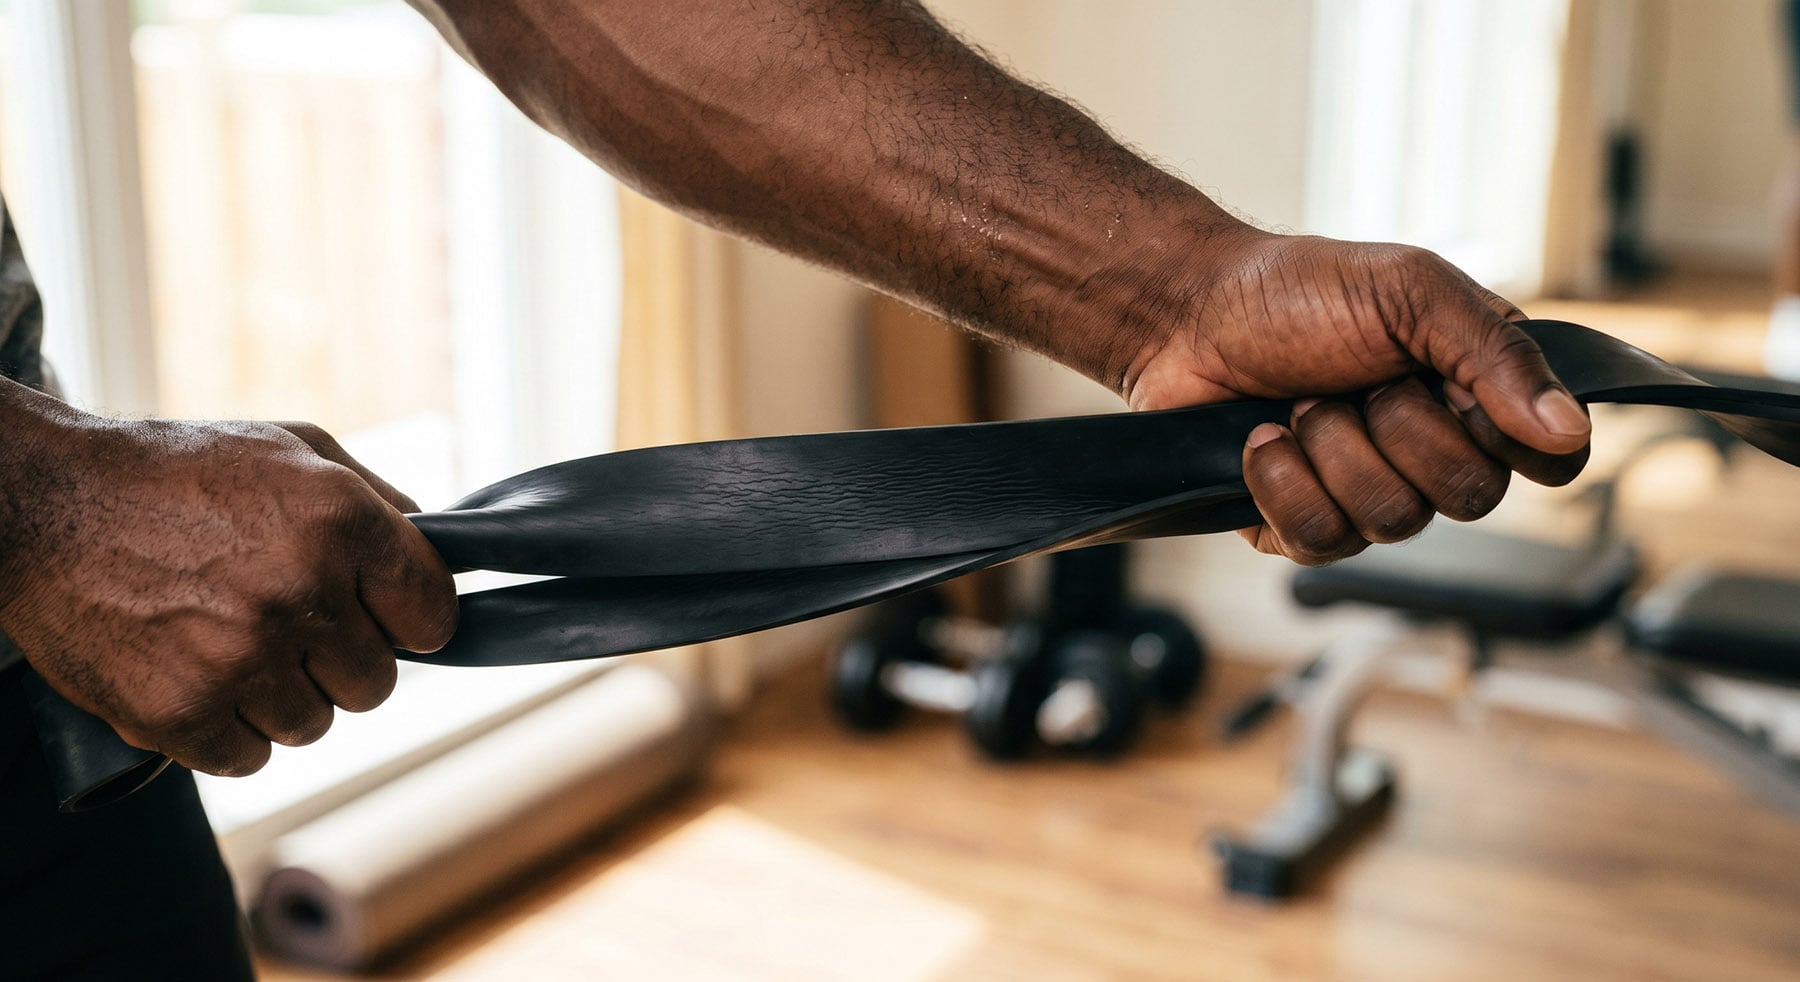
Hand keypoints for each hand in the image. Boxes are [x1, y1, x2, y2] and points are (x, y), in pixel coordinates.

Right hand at [0, 415, 456, 775]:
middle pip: (376, 683)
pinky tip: (195, 675)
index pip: (432, 615)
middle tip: (287, 626)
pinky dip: (226, 731)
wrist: (43, 504)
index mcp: (341, 521)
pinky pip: (248, 758)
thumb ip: (379, 501)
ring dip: (280, 697)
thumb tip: (441, 556)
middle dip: (340, 662)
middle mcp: (300, 590)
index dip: (409, 621)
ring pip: (313, 725)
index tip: (381, 617)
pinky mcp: (180, 712)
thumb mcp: (293, 450)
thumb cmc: (178, 473)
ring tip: (228, 641)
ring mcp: (240, 656)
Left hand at [1125, 228, 1590, 563]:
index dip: (1521, 444)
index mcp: (1474, 393)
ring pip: (1394, 521)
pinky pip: (1321, 539)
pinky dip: (1285, 480)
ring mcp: (1366, 496)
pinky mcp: (1301, 528)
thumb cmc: (1297, 291)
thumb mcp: (1411, 292)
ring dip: (1336, 449)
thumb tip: (1571, 429)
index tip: (1463, 397)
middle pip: (1470, 497)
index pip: (1551, 459)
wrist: (1187, 316)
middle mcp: (1430, 453)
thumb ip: (1497, 353)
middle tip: (1358, 382)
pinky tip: (1263, 440)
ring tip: (1302, 403)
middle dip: (1402, 429)